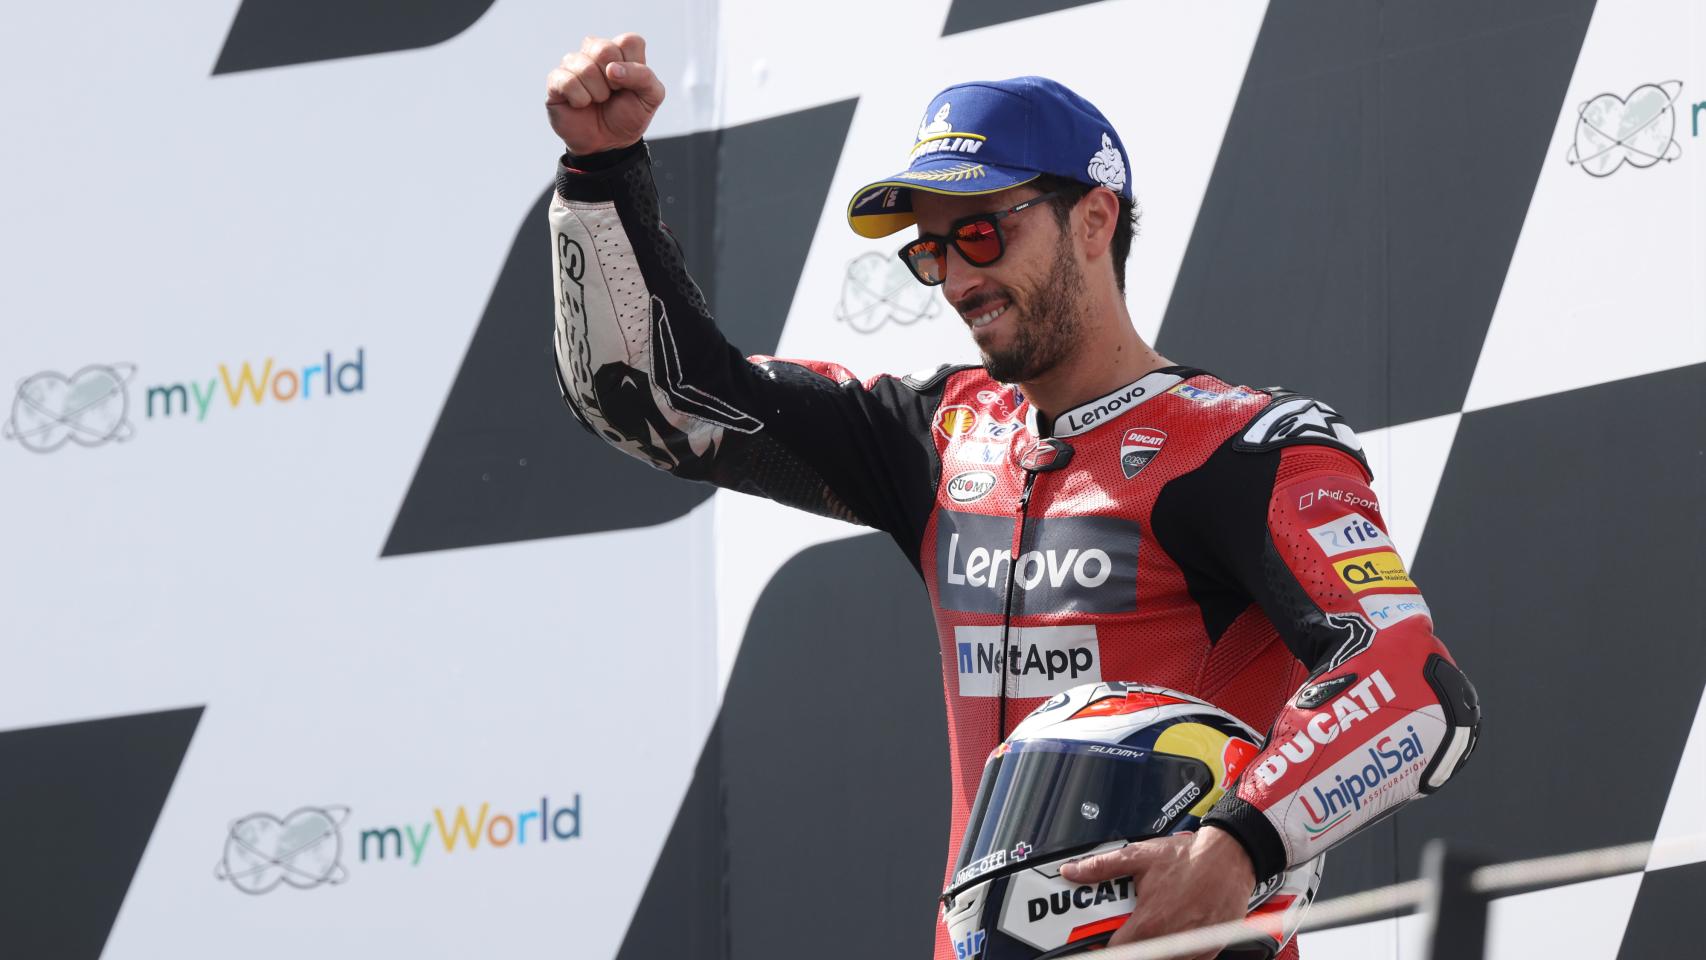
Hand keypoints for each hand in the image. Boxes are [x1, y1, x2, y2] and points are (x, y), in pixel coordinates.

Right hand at [546, 34, 664, 154]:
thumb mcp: (651, 98)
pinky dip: (580, 99)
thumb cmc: (628, 116)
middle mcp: (594, 52)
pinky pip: (568, 81)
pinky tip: (581, 104)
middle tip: (612, 93)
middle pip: (604, 49)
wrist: (608, 144)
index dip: (632, 67)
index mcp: (619, 51)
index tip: (629, 85)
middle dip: (614, 81)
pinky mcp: (556, 80)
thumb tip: (612, 69)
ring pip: (586, 67)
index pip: (628, 42)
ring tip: (598, 100)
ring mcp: (573, 65)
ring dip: (598, 93)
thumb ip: (644, 77)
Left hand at [1058, 828, 1255, 958]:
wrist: (1231, 857)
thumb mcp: (1140, 856)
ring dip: (1155, 948)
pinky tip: (1177, 928)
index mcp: (1148, 923)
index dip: (1106, 946)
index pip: (1117, 952)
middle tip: (1134, 927)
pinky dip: (1177, 951)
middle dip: (1133, 945)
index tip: (1102, 940)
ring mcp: (1190, 948)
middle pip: (1140, 957)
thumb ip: (1102, 867)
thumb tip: (1072, 871)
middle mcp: (1169, 941)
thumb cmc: (1189, 857)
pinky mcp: (1209, 950)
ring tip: (1157, 925)